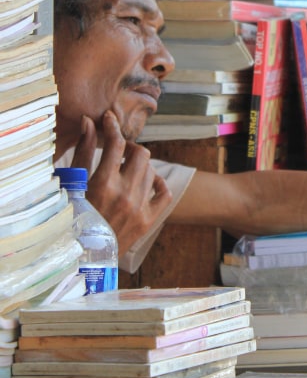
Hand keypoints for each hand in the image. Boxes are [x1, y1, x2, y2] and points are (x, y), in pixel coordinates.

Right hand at [70, 111, 172, 256]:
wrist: (82, 258)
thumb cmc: (72, 218)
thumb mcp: (74, 185)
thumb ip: (83, 152)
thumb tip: (89, 123)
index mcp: (103, 184)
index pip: (116, 144)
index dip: (112, 127)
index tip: (109, 120)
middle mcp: (125, 194)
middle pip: (141, 153)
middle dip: (130, 148)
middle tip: (120, 152)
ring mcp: (139, 208)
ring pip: (151, 171)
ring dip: (140, 166)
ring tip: (126, 171)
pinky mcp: (149, 220)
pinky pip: (164, 192)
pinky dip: (158, 183)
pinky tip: (147, 182)